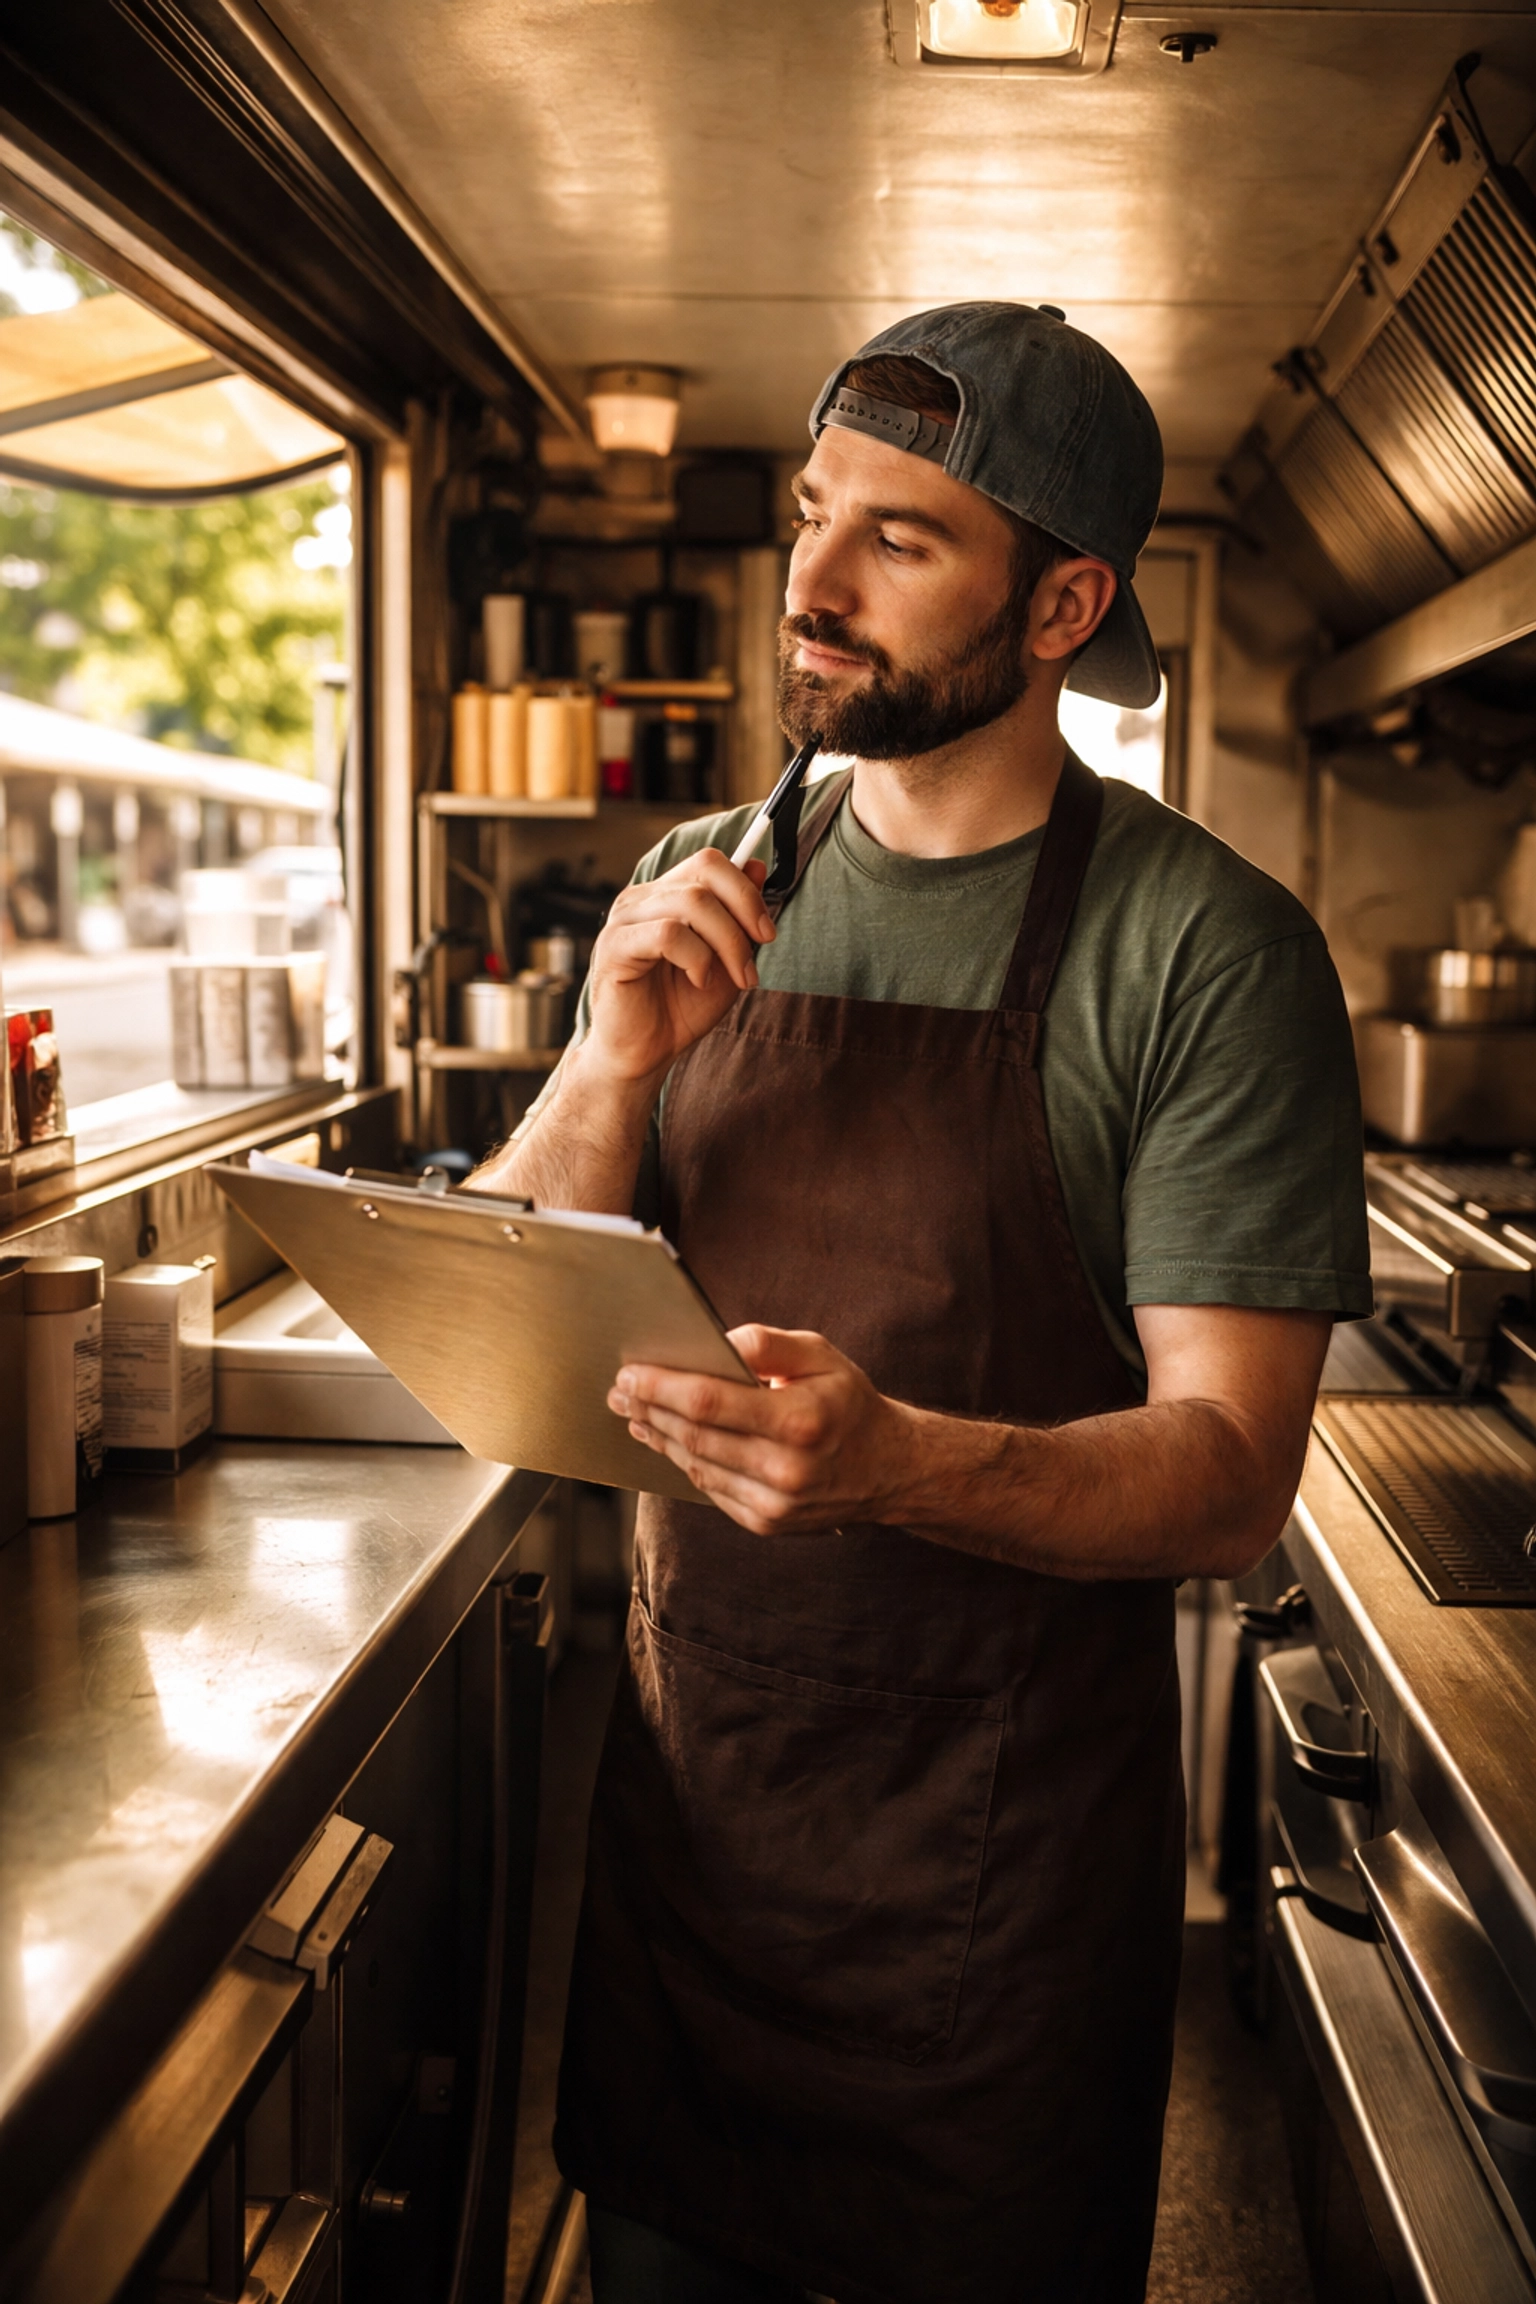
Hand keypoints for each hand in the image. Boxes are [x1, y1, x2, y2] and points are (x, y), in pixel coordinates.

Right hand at [583, 849, 774, 1083]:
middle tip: (759, 951)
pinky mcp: (615, 946)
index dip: (746, 890)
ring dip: (727, 942)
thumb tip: (756, 864)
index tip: (767, 932)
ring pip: (692, 902)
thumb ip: (738, 917)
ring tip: (735, 978)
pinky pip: (667, 934)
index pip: (709, 863)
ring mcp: (625, 919)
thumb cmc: (680, 1009)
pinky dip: (696, 958)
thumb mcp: (725, 960)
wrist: (644, 1055)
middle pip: (704, 874)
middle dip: (744, 912)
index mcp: (665, 896)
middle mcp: (642, 899)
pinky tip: (699, 981)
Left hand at [609, 1324, 916, 1533]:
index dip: (661, 1387)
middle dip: (649, 1409)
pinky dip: (683, 1461)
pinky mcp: (765, 1523)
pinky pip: (709, 1488)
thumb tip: (715, 1342)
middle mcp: (786, 1470)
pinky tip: (666, 1439)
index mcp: (801, 1421)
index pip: (710, 1403)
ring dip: (657, 1435)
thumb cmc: (848, 1402)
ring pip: (695, 1465)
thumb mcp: (821, 1355)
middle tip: (619, 1390)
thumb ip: (767, 1344)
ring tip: (635, 1412)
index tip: (629, 1372)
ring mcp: (774, 1504)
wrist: (888, 1469)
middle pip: (693, 1436)